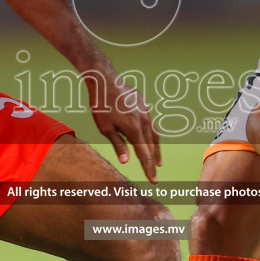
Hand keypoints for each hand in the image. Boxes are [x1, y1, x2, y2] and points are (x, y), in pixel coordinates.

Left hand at [83, 66, 161, 181]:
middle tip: (156, 174)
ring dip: (156, 148)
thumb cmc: (101, 105)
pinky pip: (150, 122)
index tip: (153, 180)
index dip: (149, 169)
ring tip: (158, 160)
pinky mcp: (144, 104)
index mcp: (134, 129)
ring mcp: (146, 111)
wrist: (104, 79)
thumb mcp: (106, 128)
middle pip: (152, 146)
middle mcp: (144, 121)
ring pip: (154, 134)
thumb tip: (127, 161)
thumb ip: (118, 145)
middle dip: (153, 161)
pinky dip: (151, 133)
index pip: (144, 154)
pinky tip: (150, 138)